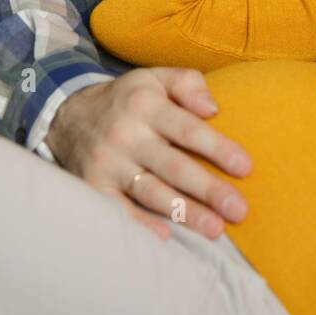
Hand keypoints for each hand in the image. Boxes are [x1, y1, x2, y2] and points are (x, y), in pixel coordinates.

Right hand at [45, 67, 252, 240]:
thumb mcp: (155, 78)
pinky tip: (167, 236)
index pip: (188, 130)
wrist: (68, 116)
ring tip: (216, 229)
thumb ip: (189, 84)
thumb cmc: (129, 100)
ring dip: (185, 212)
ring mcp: (107, 164)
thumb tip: (214, 109)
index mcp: (146, 106)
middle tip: (240, 210)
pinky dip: (141, 223)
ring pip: (151, 192)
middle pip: (174, 167)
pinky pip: (119, 209)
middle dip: (209, 190)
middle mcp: (125, 136)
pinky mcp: (93, 187)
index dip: (218, 149)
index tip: (246, 167)